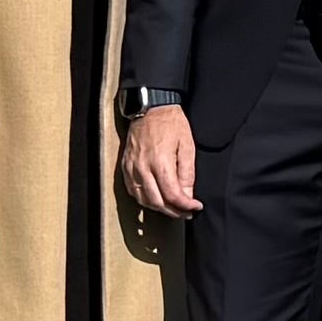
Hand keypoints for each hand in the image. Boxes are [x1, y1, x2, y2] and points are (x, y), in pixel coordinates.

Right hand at [122, 102, 201, 217]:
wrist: (151, 108)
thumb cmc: (172, 124)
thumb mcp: (187, 145)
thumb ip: (187, 172)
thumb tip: (187, 195)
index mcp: (160, 162)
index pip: (172, 194)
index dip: (185, 205)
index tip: (196, 207)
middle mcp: (143, 168)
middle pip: (157, 202)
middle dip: (173, 211)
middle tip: (186, 212)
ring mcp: (131, 168)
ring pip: (143, 200)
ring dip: (159, 208)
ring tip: (173, 208)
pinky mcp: (125, 167)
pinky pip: (133, 191)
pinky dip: (145, 200)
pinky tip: (156, 199)